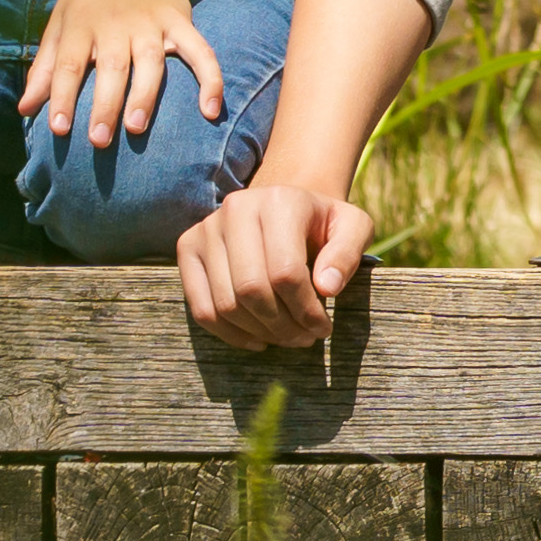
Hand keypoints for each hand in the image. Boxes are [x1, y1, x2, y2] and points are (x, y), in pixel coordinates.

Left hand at [25, 0, 216, 147]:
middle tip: (99, 141)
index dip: (62, 96)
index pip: (70, 64)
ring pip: (150, 63)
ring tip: (136, 127)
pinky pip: (200, 52)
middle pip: (111, 68)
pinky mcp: (181, 24)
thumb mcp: (61, 21)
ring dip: (144, 96)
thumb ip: (45, 66)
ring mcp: (152, 25)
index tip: (57, 129)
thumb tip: (25, 109)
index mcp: (83, 25)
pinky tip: (211, 110)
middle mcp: (117, 26)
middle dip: (105, 104)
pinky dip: (210, 79)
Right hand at [178, 181, 372, 350]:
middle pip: (252, 289)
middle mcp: (237, 209)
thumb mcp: (353, 229)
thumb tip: (327, 287)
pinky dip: (229, 333)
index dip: (306, 310)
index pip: (286, 271)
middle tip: (304, 339)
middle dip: (283, 326)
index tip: (323, 327)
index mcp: (280, 201)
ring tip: (285, 337)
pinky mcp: (188, 247)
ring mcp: (207, 228)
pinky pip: (201, 307)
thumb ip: (348, 254)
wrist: (284, 208)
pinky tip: (257, 338)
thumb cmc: (322, 225)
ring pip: (226, 303)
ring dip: (259, 332)